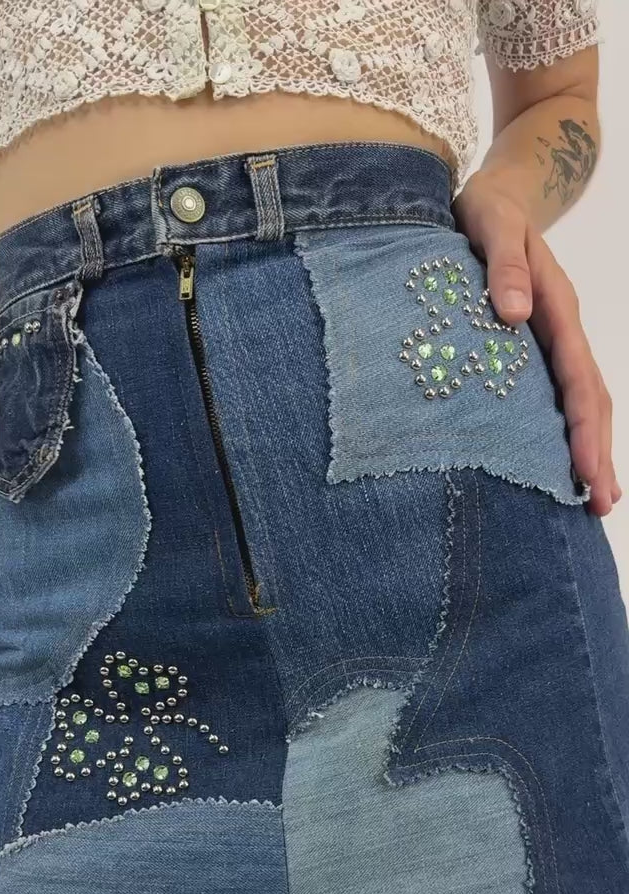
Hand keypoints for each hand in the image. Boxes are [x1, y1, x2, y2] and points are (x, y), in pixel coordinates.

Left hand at [452, 169, 618, 516]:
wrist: (493, 193)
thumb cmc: (487, 209)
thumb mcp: (490, 223)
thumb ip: (501, 265)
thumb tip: (514, 314)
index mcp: (556, 307)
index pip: (577, 379)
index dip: (585, 429)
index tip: (587, 471)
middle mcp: (560, 329)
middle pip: (590, 399)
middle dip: (598, 452)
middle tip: (602, 505)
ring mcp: (551, 340)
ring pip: (580, 400)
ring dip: (590, 448)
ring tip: (595, 499)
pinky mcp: (533, 346)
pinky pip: (557, 394)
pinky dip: (566, 429)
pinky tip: (562, 461)